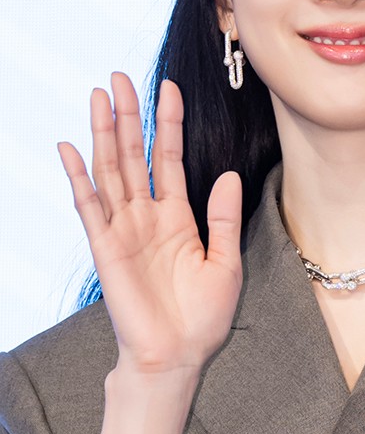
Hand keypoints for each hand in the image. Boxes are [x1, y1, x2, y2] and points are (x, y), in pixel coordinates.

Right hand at [58, 73, 241, 375]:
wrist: (179, 357)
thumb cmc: (203, 317)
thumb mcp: (225, 262)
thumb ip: (222, 218)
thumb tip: (226, 175)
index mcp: (177, 217)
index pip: (169, 157)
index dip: (168, 123)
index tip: (170, 87)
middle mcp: (146, 216)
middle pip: (134, 154)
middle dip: (129, 115)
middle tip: (120, 76)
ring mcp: (123, 229)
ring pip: (110, 170)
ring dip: (104, 133)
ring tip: (99, 95)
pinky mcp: (105, 248)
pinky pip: (89, 206)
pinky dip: (78, 177)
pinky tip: (69, 147)